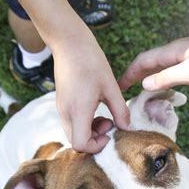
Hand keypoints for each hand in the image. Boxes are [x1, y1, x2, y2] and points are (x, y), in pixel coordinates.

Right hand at [53, 33, 129, 152]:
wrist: (69, 43)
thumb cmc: (91, 61)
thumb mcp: (111, 87)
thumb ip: (120, 110)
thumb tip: (127, 128)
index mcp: (78, 111)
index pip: (80, 145)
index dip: (96, 146)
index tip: (109, 132)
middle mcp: (66, 113)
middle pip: (76, 142)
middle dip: (94, 139)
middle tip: (109, 123)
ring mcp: (61, 108)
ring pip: (73, 133)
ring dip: (90, 131)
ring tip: (104, 115)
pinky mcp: (62, 103)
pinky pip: (71, 123)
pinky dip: (84, 123)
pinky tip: (95, 109)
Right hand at [119, 32, 188, 91]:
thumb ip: (167, 78)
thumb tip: (145, 83)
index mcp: (174, 51)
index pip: (143, 60)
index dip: (129, 73)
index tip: (118, 87)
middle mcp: (179, 52)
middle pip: (151, 63)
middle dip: (137, 76)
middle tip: (127, 93)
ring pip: (164, 68)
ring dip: (152, 79)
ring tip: (144, 94)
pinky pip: (177, 72)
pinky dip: (168, 81)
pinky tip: (170, 90)